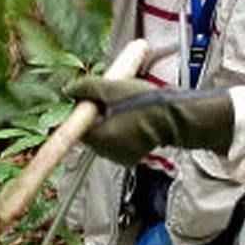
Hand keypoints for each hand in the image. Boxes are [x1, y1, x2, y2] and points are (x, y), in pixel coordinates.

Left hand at [66, 77, 236, 167]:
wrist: (175, 115)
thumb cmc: (146, 102)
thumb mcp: (111, 88)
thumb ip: (86, 88)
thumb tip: (69, 90)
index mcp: (100, 138)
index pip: (77, 128)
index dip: (81, 112)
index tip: (87, 101)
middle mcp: (108, 152)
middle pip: (90, 133)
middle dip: (95, 117)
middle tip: (107, 100)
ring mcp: (120, 156)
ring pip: (104, 137)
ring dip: (107, 123)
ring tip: (121, 107)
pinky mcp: (131, 157)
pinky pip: (117, 143)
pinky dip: (119, 130)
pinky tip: (129, 117)